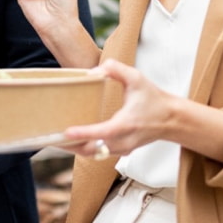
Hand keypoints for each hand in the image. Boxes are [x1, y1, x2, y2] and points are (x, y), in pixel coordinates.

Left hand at [61, 59, 178, 158]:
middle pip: (92, 149)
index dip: (84, 133)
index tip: (67, 131)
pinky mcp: (121, 151)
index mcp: (126, 124)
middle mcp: (123, 141)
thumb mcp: (137, 77)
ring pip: (94, 154)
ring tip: (56, 139)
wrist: (172, 120)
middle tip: (50, 137)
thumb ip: (115, 69)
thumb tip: (93, 71)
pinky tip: (71, 141)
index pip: (103, 132)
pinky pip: (99, 154)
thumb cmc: (153, 98)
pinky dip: (84, 149)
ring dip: (75, 148)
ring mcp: (122, 149)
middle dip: (70, 145)